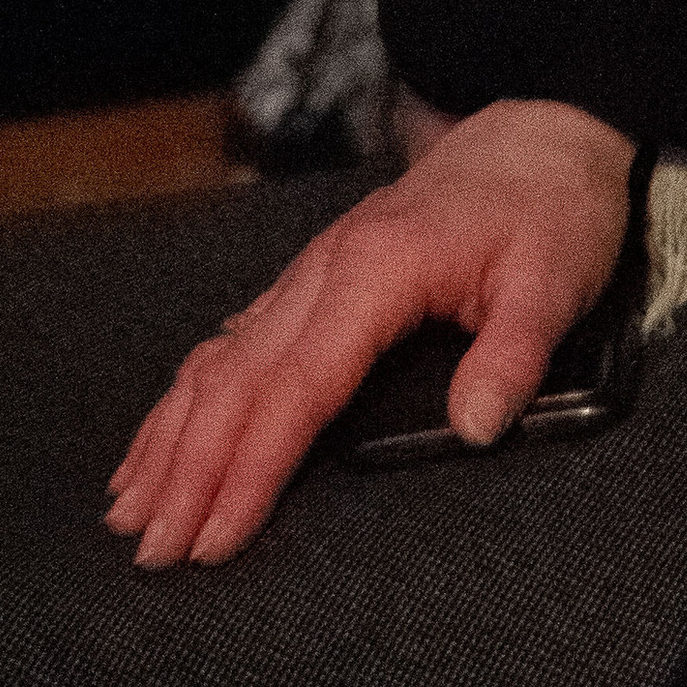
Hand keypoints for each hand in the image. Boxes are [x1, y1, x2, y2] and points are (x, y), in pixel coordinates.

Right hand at [104, 98, 634, 564]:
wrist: (541, 135)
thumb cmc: (549, 207)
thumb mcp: (555, 276)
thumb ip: (516, 352)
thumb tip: (475, 427)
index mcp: (377, 270)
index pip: (296, 387)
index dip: (251, 468)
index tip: (214, 537)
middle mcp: (327, 268)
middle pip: (240, 381)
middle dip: (190, 469)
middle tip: (154, 551)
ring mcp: (315, 271)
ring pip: (223, 359)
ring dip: (173, 436)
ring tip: (130, 510)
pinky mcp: (318, 278)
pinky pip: (237, 339)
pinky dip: (191, 395)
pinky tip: (161, 437)